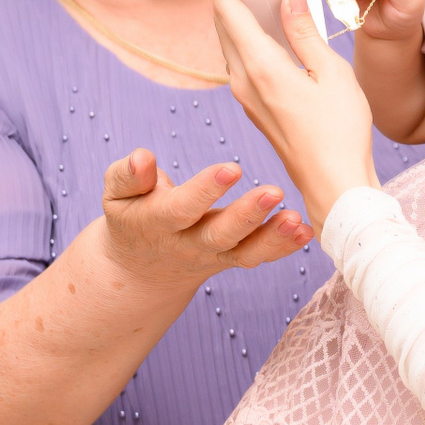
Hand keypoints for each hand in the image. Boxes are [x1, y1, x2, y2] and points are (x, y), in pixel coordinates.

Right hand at [98, 149, 308, 288]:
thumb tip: (143, 157)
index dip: (205, 190)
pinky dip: (284, 247)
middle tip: (275, 191)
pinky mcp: (232, 258)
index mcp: (156, 224)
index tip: (232, 168)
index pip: (181, 208)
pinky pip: (259, 256)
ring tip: (297, 219)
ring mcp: (213, 256)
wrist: (141, 267)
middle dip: (247, 215)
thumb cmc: (133, 213)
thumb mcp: (117, 194)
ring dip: (273, 238)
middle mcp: (187, 244)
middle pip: (219, 235)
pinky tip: (307, 232)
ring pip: (244, 252)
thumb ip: (127, 176)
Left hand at [212, 0, 380, 225]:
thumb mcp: (331, 73)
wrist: (334, 187)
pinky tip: (261, 23)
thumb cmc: (341, 134)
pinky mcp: (256, 106)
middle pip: (222, 22)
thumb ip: (304, 31)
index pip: (228, 9)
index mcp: (261, 68)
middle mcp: (244, 81)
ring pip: (229, 41)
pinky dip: (245, 32)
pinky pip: (241, 58)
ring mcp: (247, 96)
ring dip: (233, 9)